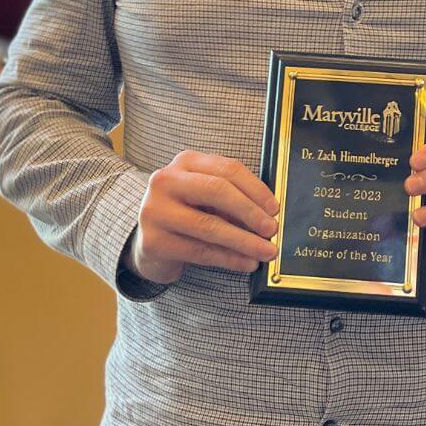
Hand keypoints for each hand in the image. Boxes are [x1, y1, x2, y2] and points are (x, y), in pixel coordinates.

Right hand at [126, 151, 279, 282]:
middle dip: (250, 212)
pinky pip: (200, 251)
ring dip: (244, 241)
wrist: (150, 243)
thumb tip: (269, 214)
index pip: (227, 169)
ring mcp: (156, 210)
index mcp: (185, 162)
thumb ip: (233, 199)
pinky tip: (247, 263)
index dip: (255, 189)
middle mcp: (166, 181)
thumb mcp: (207, 198)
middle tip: (272, 229)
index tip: (274, 208)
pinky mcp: (154, 241)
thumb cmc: (187, 214)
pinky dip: (229, 258)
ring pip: (209, 225)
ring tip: (266, 252)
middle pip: (217, 190)